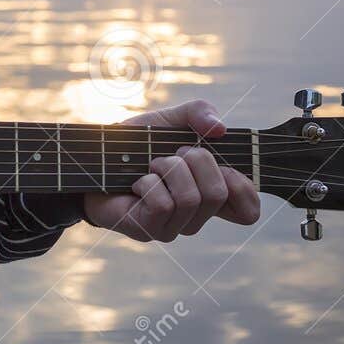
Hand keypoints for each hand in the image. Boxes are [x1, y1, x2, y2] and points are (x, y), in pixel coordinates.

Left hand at [83, 98, 260, 241]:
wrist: (95, 158)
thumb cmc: (136, 143)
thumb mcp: (170, 119)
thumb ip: (199, 112)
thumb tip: (219, 129)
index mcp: (210, 193)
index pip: (249, 211)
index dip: (244, 186)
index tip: (224, 163)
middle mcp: (196, 215)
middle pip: (218, 194)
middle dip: (195, 161)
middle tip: (173, 153)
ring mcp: (174, 227)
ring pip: (190, 198)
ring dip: (168, 169)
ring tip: (151, 164)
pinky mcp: (149, 230)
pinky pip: (164, 204)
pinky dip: (148, 182)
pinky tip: (136, 182)